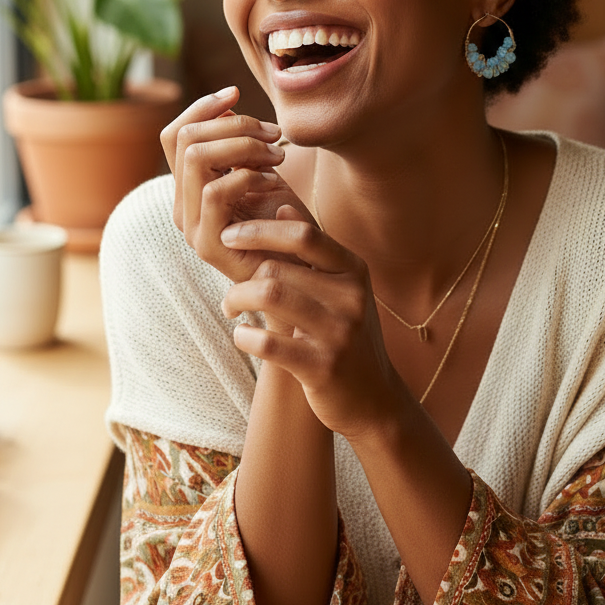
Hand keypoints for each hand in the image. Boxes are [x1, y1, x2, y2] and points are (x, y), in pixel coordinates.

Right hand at [160, 86, 309, 284]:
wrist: (303, 274)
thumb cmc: (284, 224)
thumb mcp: (262, 171)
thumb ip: (240, 142)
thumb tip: (229, 96)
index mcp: (189, 187)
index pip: (175, 134)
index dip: (202, 106)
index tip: (237, 91)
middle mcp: (181, 206)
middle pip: (186, 138)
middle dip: (234, 123)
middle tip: (273, 134)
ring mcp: (191, 227)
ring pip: (197, 158)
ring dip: (243, 145)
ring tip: (277, 155)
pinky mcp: (207, 245)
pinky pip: (215, 192)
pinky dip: (247, 176)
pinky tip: (273, 181)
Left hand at [220, 213, 404, 442]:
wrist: (374, 399)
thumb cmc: (347, 334)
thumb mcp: (343, 288)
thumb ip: (314, 251)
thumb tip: (281, 205)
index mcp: (354, 270)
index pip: (304, 234)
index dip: (260, 230)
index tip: (230, 235)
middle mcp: (351, 296)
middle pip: (278, 267)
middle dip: (241, 278)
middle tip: (231, 294)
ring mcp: (340, 332)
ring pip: (270, 296)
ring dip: (237, 300)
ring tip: (232, 310)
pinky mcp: (323, 367)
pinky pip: (268, 342)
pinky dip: (245, 336)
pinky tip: (243, 336)